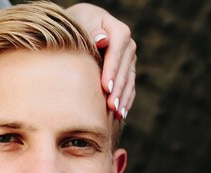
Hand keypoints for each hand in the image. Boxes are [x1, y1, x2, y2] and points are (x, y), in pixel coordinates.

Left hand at [67, 3, 136, 119]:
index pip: (117, 53)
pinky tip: (121, 114)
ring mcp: (129, 60)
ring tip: (116, 114)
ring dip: (123, 98)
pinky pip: (129, 87)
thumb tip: (103, 40)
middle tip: (110, 107)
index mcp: (119, 32)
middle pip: (124, 70)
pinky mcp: (127, 71)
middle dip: (118, 89)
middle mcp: (128, 46)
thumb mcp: (83, 21)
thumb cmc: (80, 23)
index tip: (105, 87)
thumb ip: (92, 30)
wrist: (85, 24)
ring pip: (129, 81)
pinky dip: (126, 101)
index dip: (112, 71)